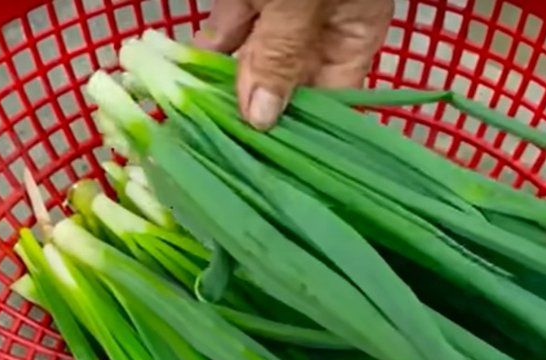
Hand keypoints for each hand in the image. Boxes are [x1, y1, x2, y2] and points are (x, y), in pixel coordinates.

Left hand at [196, 0, 394, 129]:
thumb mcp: (303, 1)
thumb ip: (281, 52)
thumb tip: (262, 118)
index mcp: (355, 30)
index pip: (332, 96)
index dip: (302, 126)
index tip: (269, 158)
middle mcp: (323, 27)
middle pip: (289, 82)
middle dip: (257, 110)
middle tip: (225, 145)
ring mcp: (285, 8)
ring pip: (254, 57)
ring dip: (225, 83)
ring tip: (200, 115)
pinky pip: (230, 27)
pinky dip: (208, 48)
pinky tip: (190, 72)